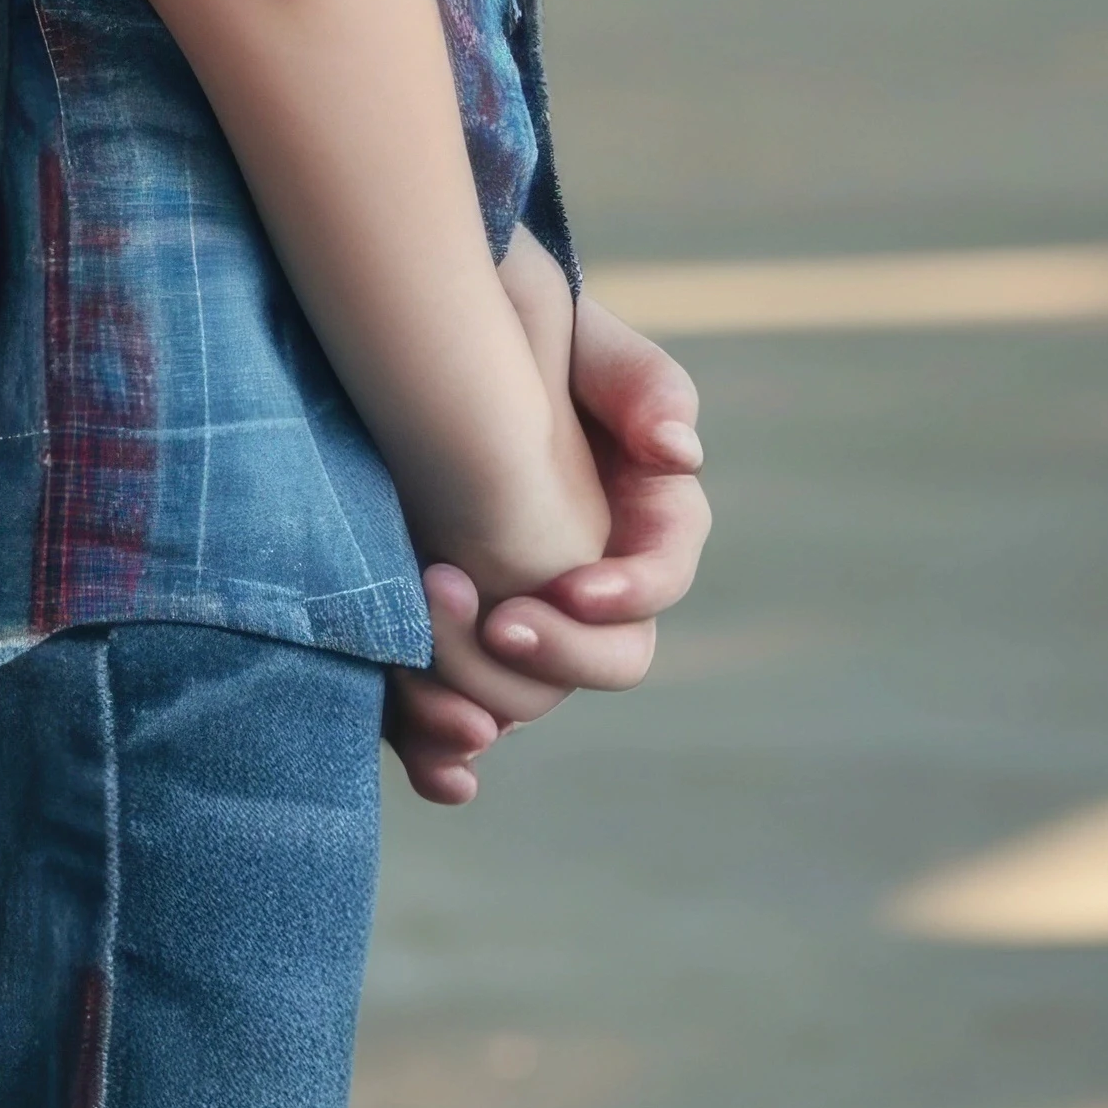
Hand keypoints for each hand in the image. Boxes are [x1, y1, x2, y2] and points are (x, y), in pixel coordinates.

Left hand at [380, 290, 709, 806]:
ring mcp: (527, 623)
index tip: (571, 587)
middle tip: (499, 619)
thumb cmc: (529, 337)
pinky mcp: (459, 648)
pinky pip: (461, 718)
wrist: (429, 356)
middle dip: (558, 652)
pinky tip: (441, 770)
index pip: (658, 581)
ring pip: (531, 699)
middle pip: (609, 660)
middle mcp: (594, 591)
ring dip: (488, 691)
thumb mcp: (589, 344)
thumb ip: (645, 388)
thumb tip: (679, 456)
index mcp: (645, 526)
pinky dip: (448, 752)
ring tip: (427, 635)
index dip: (625, 594)